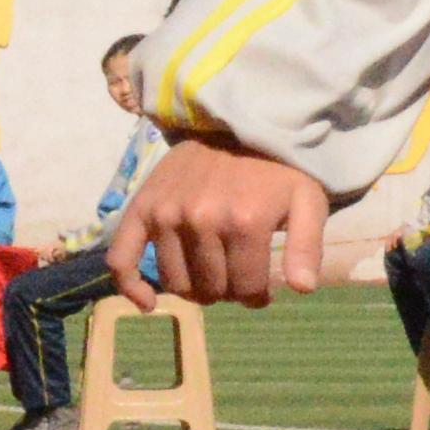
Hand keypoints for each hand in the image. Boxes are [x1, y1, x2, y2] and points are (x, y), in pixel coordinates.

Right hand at [113, 126, 328, 305]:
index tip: (261, 293)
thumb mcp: (308, 200)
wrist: (234, 127)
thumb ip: (307, 245)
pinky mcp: (140, 209)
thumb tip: (303, 289)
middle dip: (228, 292)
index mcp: (244, 222)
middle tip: (237, 279)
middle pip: (211, 288)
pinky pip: (121, 258)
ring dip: (195, 290)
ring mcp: (166, 215)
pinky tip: (148, 303)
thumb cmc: (277, 169)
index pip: (245, 289)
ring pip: (177, 281)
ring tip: (211, 278)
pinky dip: (131, 286)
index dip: (256, 297)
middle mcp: (200, 221)